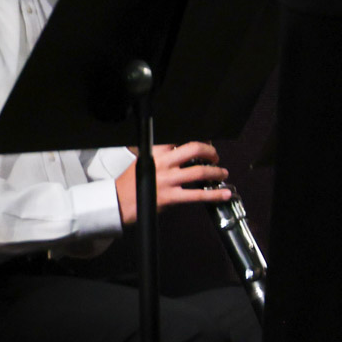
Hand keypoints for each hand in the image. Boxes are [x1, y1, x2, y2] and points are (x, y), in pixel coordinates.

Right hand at [116, 141, 231, 224]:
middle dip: (210, 151)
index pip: (179, 138)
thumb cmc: (130, 184)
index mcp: (155, 152)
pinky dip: (214, 194)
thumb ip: (161, 157)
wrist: (118, 202)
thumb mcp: (143, 162)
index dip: (197, 138)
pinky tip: (223, 194)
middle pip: (193, 148)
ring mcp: (167, 180)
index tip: (206, 142)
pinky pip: (197, 195)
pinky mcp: (171, 197)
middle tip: (214, 156)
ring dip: (216, 172)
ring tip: (221, 173)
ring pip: (199, 171)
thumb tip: (181, 154)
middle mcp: (162, 164)